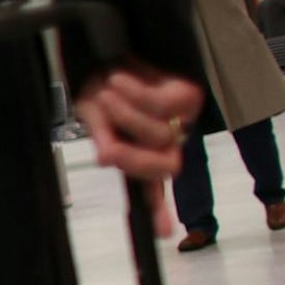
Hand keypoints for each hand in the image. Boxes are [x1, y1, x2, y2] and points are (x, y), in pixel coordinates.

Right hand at [73, 64, 202, 237]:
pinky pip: (162, 103)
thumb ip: (106, 141)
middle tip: (107, 143)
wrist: (108, 51)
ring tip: (106, 91)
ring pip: (158, 133)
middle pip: (165, 166)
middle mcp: (169, 141)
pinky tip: (120, 78)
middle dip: (133, 157)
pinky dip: (135, 91)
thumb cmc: (101, 87)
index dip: (160, 209)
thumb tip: (106, 160)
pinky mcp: (189, 95)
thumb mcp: (95, 118)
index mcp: (144, 153)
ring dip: (125, 111)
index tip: (164, 233)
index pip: (154, 186)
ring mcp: (183, 119)